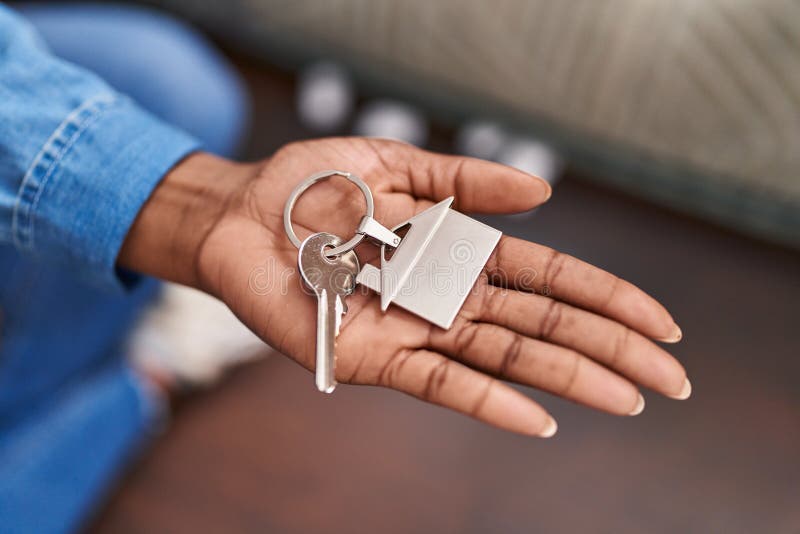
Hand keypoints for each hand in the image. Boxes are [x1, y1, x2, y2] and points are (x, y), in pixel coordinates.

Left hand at [120, 138, 688, 436]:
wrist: (242, 211)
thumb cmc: (313, 184)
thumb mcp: (397, 163)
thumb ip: (465, 182)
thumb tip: (544, 193)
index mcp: (460, 251)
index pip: (551, 278)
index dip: (607, 298)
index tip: (661, 323)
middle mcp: (447, 296)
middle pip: (542, 324)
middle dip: (609, 348)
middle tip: (671, 379)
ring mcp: (413, 330)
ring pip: (505, 357)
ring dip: (568, 377)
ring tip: (628, 398)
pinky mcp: (372, 356)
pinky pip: (439, 383)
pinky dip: (489, 400)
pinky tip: (541, 419)